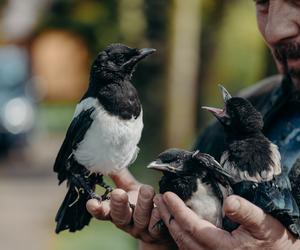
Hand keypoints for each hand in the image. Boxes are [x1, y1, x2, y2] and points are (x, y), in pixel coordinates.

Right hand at [86, 169, 171, 246]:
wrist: (159, 222)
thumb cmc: (140, 201)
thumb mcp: (128, 187)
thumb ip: (119, 175)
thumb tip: (107, 159)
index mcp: (116, 212)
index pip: (102, 212)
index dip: (96, 209)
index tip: (91, 203)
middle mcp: (127, 222)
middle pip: (120, 217)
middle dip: (118, 205)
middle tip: (118, 194)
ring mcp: (141, 229)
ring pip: (140, 219)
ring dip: (143, 204)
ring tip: (147, 190)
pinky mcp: (156, 232)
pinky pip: (157, 226)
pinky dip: (158, 214)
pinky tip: (160, 202)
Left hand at [154, 192, 299, 249]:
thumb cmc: (273, 239)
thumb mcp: (264, 223)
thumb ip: (247, 212)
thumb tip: (228, 201)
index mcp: (224, 248)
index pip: (193, 228)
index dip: (178, 210)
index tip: (167, 194)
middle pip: (183, 236)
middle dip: (168, 216)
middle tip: (158, 198)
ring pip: (184, 244)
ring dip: (171, 224)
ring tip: (163, 208)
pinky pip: (190, 248)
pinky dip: (179, 234)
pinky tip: (176, 222)